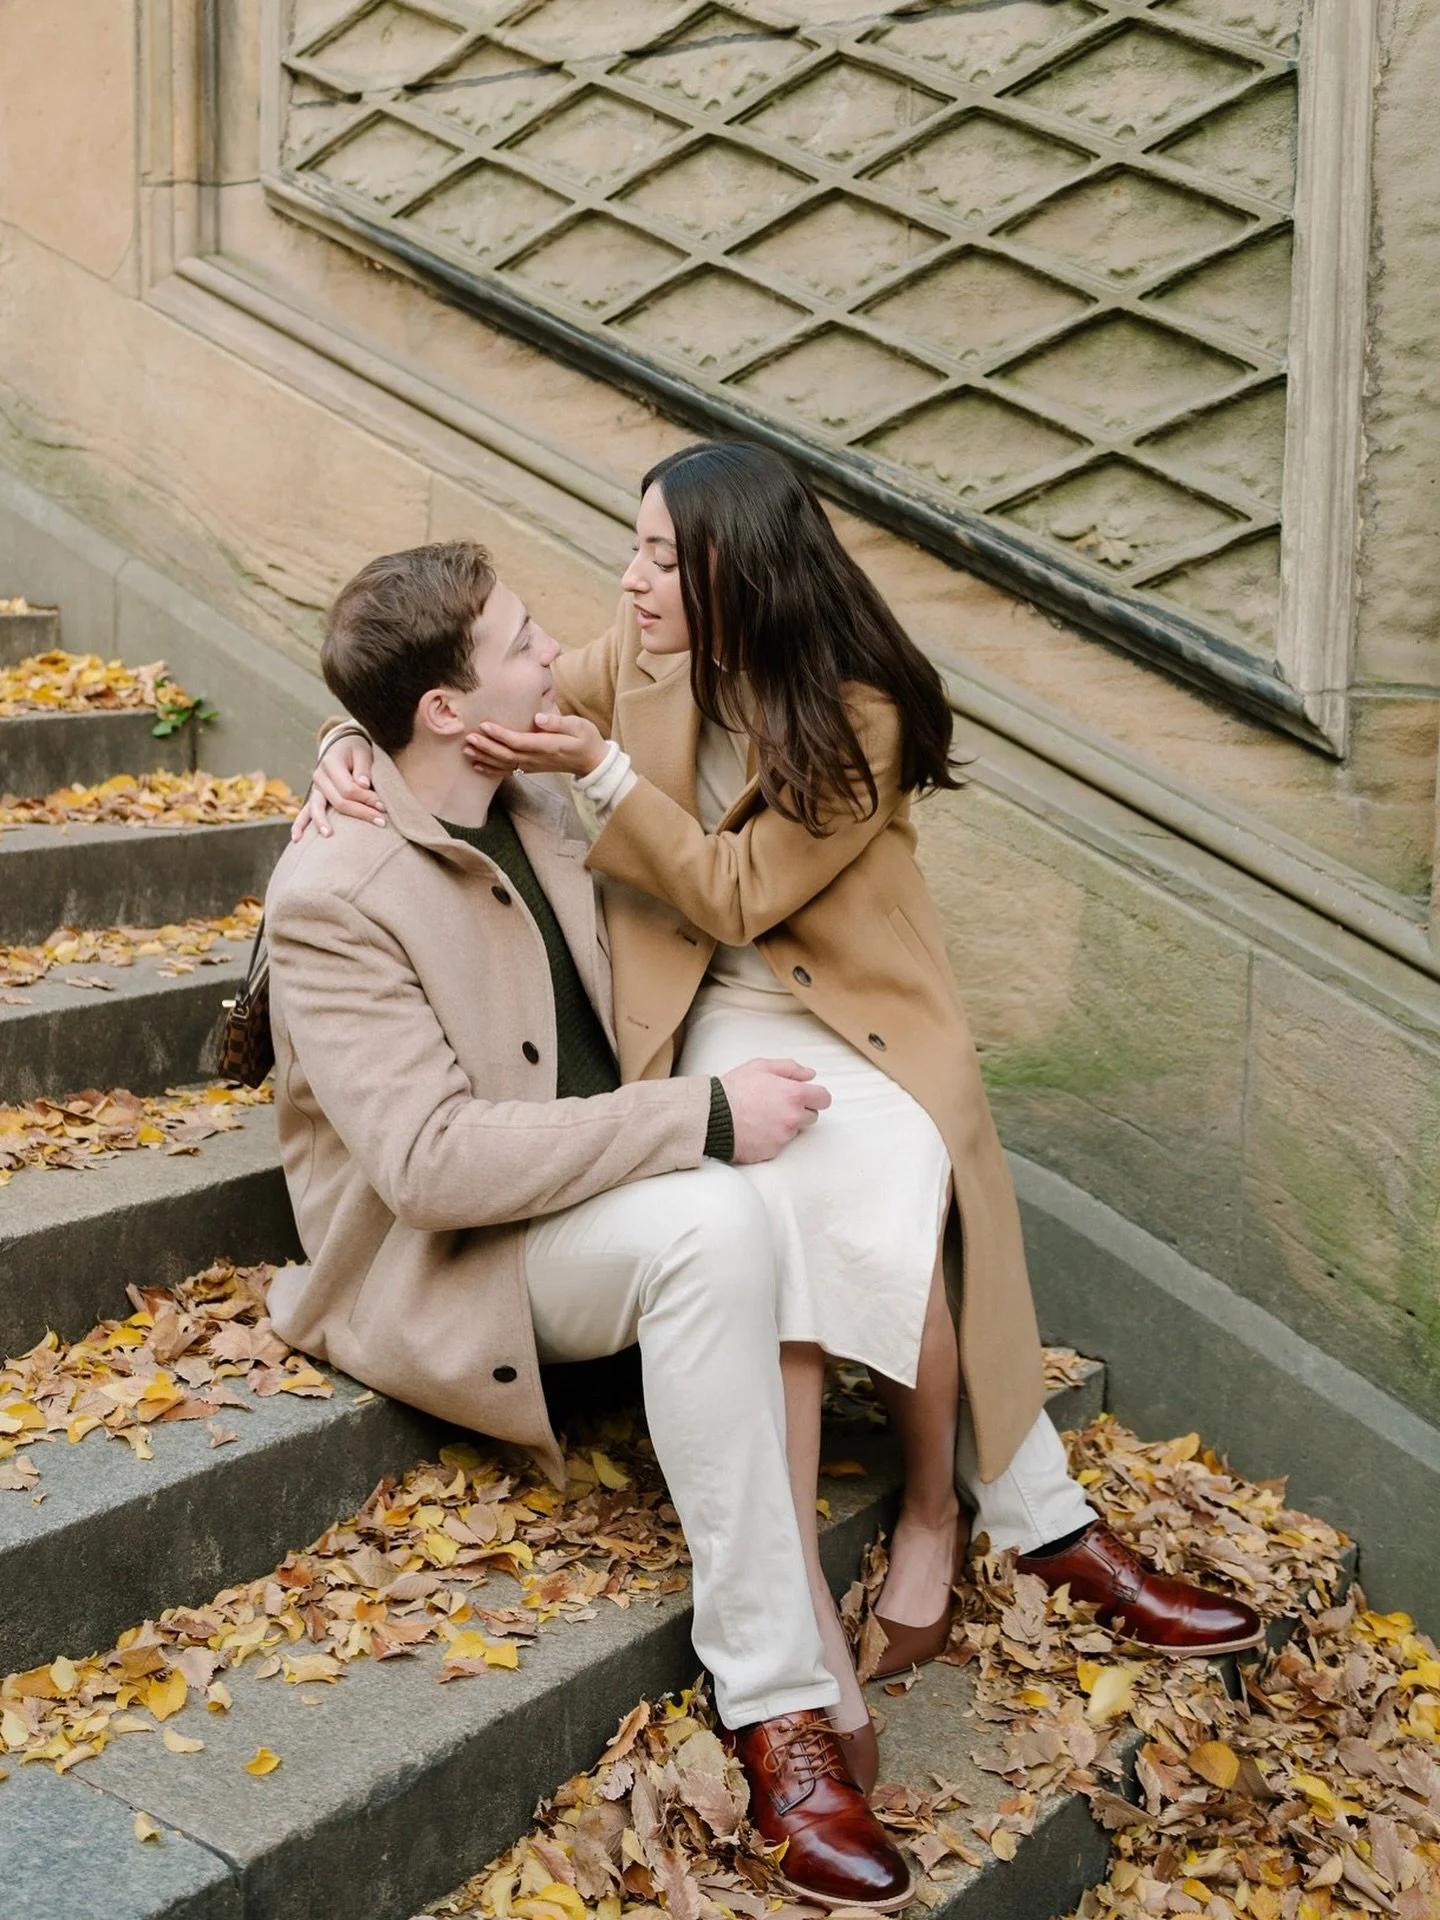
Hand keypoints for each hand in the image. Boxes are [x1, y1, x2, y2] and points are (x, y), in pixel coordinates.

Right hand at [291, 734, 383, 840]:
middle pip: (338, 801)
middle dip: (360, 813)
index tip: (383, 806)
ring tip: (329, 835)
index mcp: (331, 763)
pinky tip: (297, 839)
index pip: (348, 788)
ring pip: (317, 809)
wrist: (342, 746)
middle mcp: (319, 776)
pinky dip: (299, 825)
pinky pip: (304, 812)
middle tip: (381, 822)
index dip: (366, 798)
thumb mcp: (363, 752)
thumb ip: (363, 768)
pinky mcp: (315, 797)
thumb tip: (363, 784)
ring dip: (323, 823)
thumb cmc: (355, 750)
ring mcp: (315, 788)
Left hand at [464, 712, 607, 778]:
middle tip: (469, 738)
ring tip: (466, 751)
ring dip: (484, 758)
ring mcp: (532, 765)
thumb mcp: (579, 726)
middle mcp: (536, 758)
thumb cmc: (586, 739)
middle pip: (507, 754)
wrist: (592, 762)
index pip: (519, 741)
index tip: (485, 725)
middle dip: (486, 747)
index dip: (501, 735)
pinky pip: (507, 771)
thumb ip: (558, 722)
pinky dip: (491, 770)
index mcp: (547, 746)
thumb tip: (538, 718)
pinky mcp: (530, 768)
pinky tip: (477, 766)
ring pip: (504, 764)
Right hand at [721, 1058, 830, 1164]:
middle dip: (800, 1110)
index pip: (824, 1099)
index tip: (808, 1097)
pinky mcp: (772, 1151)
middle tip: (778, 1105)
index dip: (816, 1096)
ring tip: (761, 1116)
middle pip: (812, 1117)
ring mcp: (783, 1137)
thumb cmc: (734, 1089)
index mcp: (794, 1095)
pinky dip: (771, 1138)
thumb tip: (810, 1075)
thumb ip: (790, 1068)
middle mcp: (793, 1118)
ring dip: (784, 1124)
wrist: (711, 1116)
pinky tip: (755, 1129)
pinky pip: (779, 1144)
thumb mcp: (761, 1067)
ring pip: (794, 1131)